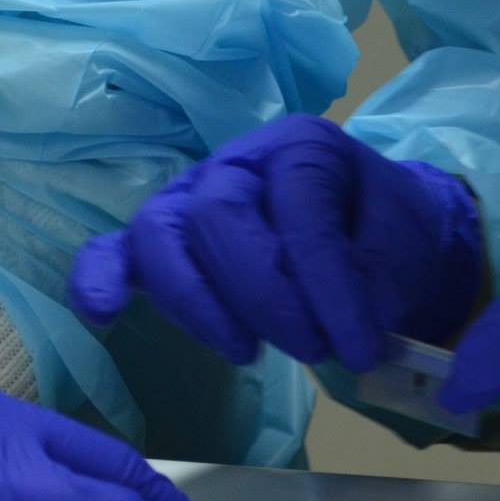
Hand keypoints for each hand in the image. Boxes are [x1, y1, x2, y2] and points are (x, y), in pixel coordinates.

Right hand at [70, 114, 483, 370]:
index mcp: (302, 148)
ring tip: (247, 352)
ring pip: (160, 233)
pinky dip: (101, 280)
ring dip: (198, 303)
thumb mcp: (398, 256)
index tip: (360, 348)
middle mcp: (237, 162)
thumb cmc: (387, 243)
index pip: (299, 209)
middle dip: (263, 297)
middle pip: (217, 216)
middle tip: (311, 349)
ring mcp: (191, 198)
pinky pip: (113, 251)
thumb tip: (343, 335)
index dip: (328, 287)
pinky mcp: (163, 243)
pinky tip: (105, 315)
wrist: (381, 245)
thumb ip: (366, 285)